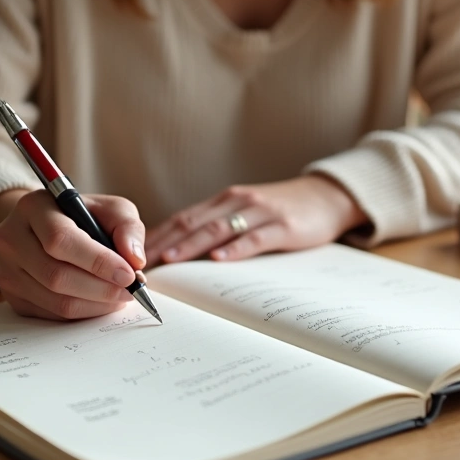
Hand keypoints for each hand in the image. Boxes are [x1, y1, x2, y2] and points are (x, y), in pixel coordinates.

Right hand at [0, 189, 147, 320]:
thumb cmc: (81, 217)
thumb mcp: (109, 209)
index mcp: (33, 207)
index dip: (97, 261)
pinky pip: (51, 314)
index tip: (128, 275)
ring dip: (95, 305)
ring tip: (119, 297)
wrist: (43, 230)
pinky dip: (82, 313)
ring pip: (54, 300)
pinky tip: (99, 302)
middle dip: (100, 289)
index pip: (61, 239)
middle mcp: (10, 237)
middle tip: (130, 292)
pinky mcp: (12, 295)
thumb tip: (134, 260)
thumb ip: (127, 227)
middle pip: (55, 275)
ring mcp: (6, 269)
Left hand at [145, 175, 367, 264]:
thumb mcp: (244, 215)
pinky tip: (219, 259)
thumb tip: (179, 255)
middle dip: (164, 243)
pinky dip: (235, 248)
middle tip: (139, 262)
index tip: (132, 254)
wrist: (327, 198)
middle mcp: (236, 202)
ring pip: (217, 228)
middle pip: (192, 223)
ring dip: (191, 246)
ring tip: (170, 261)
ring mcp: (259, 212)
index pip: (181, 218)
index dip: (156, 236)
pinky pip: (255, 237)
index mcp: (222, 202)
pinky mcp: (283, 225)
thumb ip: (216, 229)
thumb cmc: (281, 211)